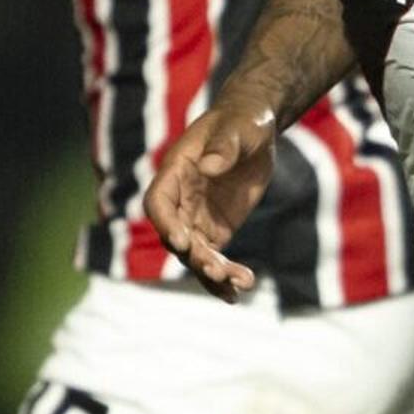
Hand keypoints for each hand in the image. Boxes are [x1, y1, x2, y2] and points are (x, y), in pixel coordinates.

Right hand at [146, 97, 282, 297]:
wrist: (256, 131)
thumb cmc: (243, 121)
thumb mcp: (239, 128)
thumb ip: (224, 146)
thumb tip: (209, 166)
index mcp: (176, 172)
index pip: (158, 203)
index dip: (165, 224)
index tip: (182, 242)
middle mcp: (180, 199)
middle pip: (176, 236)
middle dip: (194, 256)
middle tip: (218, 271)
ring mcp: (196, 218)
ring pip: (195, 254)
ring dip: (212, 273)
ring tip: (238, 284)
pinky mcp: (216, 230)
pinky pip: (214, 258)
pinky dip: (224, 277)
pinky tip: (239, 291)